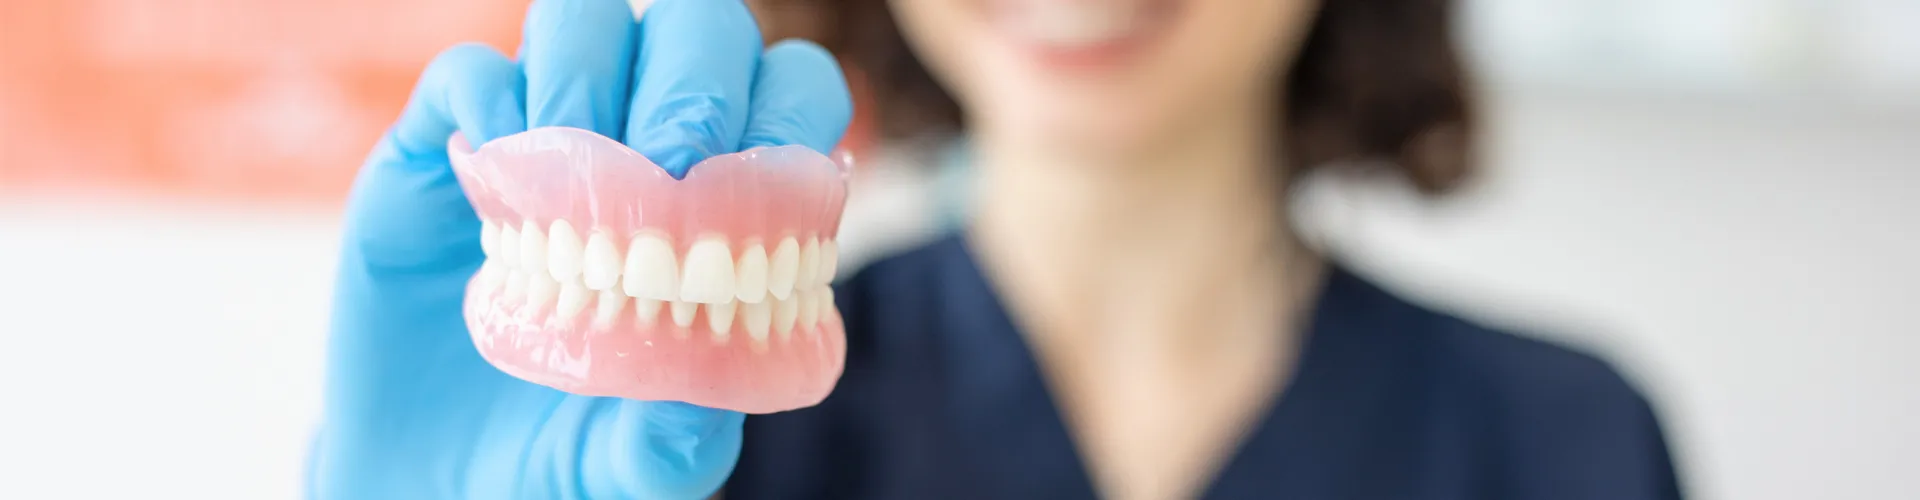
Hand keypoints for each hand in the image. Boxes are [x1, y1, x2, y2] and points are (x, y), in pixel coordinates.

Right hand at [307, 0, 852, 497]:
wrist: (427, 468)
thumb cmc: (556, 453)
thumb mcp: (623, 471)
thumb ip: (669, 454)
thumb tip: (703, 415)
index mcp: (725, 194)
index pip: (790, 93)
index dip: (786, 111)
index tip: (756, 182)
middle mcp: (642, 139)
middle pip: (699, 28)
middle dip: (697, 79)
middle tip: (673, 165)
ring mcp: (545, 134)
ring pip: (588, 21)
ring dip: (589, 75)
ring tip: (575, 172)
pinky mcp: (446, 144)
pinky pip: (469, 72)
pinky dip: (488, 103)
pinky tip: (490, 180)